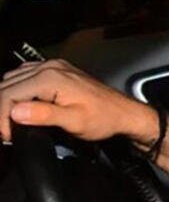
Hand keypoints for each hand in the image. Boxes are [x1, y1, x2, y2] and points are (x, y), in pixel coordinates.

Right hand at [0, 59, 153, 143]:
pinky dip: (17, 90)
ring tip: (13, 121)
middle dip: (2, 109)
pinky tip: (22, 106)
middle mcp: (50, 67)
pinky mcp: (56, 71)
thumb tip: (16, 111)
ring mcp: (53, 67)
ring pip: (12, 79)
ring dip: (8, 99)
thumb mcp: (74, 121)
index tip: (7, 135)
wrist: (123, 112)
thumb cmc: (104, 117)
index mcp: (51, 78)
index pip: (7, 93)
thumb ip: (44, 115)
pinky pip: (25, 76)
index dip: (1, 117)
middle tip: (8, 131)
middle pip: (6, 85)